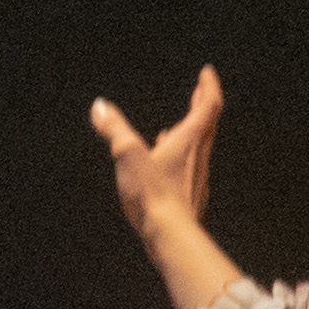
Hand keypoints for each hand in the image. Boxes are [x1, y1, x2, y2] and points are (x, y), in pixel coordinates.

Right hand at [87, 69, 221, 244]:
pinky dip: (180, 157)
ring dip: (192, 131)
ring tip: (179, 125)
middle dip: (202, 103)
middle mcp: (199, 157)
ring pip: (199, 147)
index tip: (206, 72)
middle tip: (200, 90)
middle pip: (207, 124)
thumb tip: (100, 107)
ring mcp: (196, 177)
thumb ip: (114, 129)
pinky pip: (188, 168)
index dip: (208, 86)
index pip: (208, 105)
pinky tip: (165, 165)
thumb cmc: (153, 194)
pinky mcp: (188, 196)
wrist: (170, 236)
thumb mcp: (128, 155)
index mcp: (189, 141)